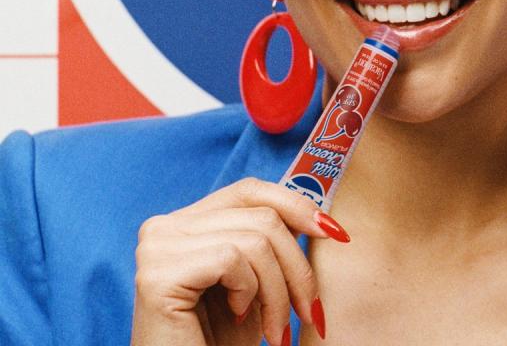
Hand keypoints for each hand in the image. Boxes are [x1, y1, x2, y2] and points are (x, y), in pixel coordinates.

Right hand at [130, 177, 347, 345]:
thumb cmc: (222, 342)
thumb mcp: (254, 282)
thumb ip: (269, 241)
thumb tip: (314, 212)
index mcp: (186, 221)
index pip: (250, 190)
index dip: (296, 205)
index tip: (334, 233)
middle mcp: (165, 226)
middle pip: (261, 215)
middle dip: (297, 266)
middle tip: (310, 312)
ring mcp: (157, 246)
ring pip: (255, 239)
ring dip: (279, 292)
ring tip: (277, 332)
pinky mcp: (158, 274)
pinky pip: (232, 259)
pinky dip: (249, 292)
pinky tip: (239, 319)